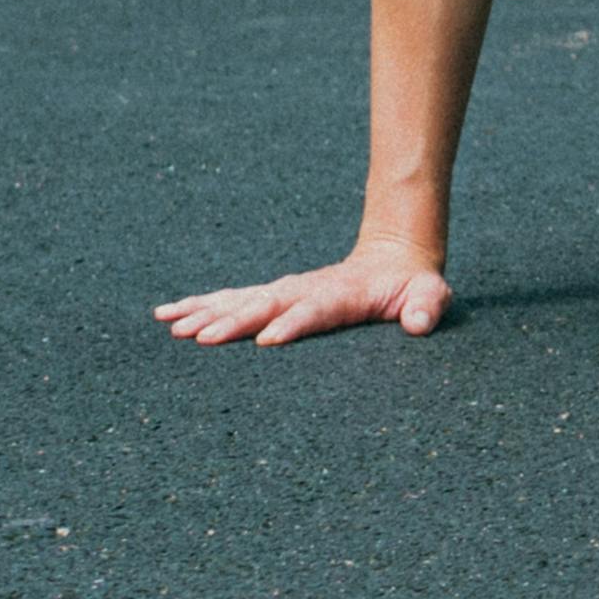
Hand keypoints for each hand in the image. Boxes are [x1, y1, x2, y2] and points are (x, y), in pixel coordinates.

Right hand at [155, 240, 453, 347]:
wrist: (393, 258)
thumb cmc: (412, 285)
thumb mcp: (429, 294)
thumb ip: (427, 305)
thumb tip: (420, 323)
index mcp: (341, 295)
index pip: (314, 310)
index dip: (293, 323)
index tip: (266, 340)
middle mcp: (305, 290)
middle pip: (266, 305)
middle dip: (234, 321)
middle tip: (200, 338)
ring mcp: (286, 291)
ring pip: (241, 301)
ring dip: (206, 312)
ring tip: (170, 325)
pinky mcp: (273, 296)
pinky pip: (232, 300)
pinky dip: (200, 306)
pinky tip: (169, 315)